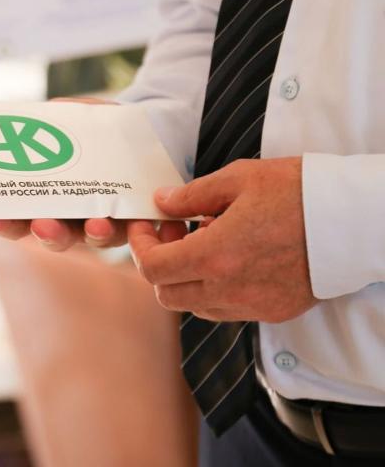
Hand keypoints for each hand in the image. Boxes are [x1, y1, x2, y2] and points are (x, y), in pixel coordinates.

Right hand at [0, 97, 124, 250]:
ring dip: (91, 234)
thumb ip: (52, 123)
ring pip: (90, 239)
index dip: (2, 222)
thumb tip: (30, 119)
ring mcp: (99, 223)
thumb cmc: (94, 131)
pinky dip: (118, 228)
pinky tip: (114, 220)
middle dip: (44, 232)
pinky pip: (123, 232)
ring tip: (94, 225)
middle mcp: (69, 218)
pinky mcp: (130, 222)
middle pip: (51, 235)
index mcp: (46, 199)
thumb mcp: (73, 121)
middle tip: (39, 225)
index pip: (18, 218)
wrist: (136, 137)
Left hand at [128, 158, 317, 322]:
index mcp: (215, 254)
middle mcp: (229, 289)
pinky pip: (224, 310)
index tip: (145, 226)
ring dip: (185, 278)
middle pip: (165, 294)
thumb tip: (162, 202)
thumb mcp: (238, 179)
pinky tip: (228, 259)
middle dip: (158, 262)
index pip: (152, 268)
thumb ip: (191, 195)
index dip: (138, 246)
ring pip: (193, 305)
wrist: (351, 218)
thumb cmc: (297, 192)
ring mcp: (251, 305)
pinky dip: (212, 289)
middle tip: (174, 231)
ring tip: (204, 241)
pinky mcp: (271, 311)